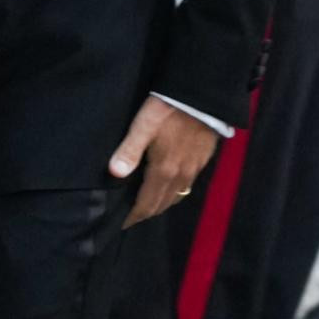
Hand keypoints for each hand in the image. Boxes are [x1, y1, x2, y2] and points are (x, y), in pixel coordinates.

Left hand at [110, 95, 217, 227]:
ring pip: (177, 196)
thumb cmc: (169, 108)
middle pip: (162, 204)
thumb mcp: (144, 124)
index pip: (147, 203)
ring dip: (162, 204)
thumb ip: (129, 150)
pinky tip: (169, 184)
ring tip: (148, 204)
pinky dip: (175, 191)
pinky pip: (188, 185)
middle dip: (146, 213)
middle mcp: (181, 175)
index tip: (123, 223)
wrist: (204, 95)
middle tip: (132, 216)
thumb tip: (114, 174)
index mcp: (164, 170)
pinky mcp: (204, 160)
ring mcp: (195, 169)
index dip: (134, 216)